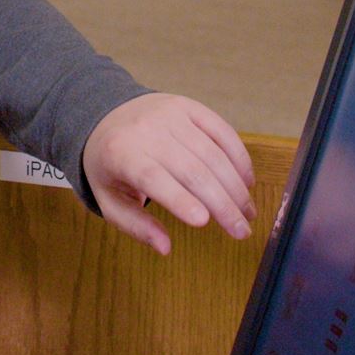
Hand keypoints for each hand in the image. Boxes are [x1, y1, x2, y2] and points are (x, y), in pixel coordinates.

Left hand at [80, 93, 256, 253]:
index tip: (203, 221)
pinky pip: (222, 131)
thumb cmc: (110, 165)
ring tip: (248, 213)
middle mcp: (147, 131)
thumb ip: (135, 225)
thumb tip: (165, 248)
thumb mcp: (109, 199)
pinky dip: (239, 158)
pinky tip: (247, 182)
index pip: (152, 177)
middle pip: (191, 170)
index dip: (179, 199)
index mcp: (120, 154)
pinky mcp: (189, 107)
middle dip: (222, 204)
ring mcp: (171, 115)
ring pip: (212, 153)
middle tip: (241, 231)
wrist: (106, 116)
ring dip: (235, 186)